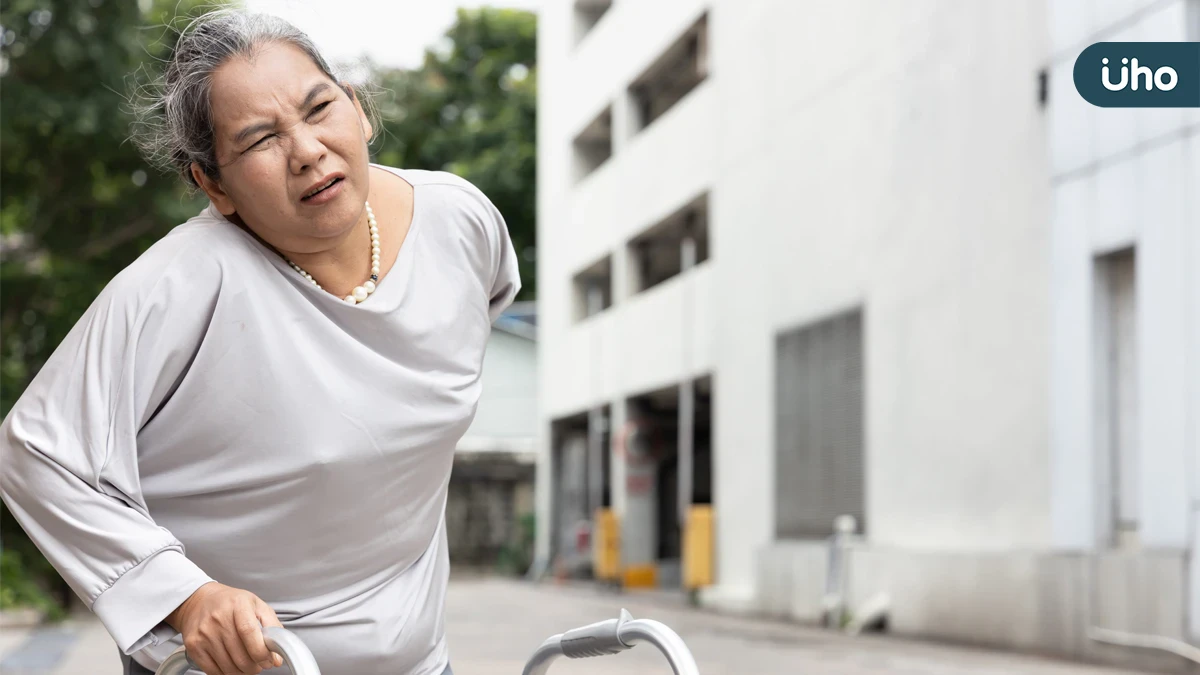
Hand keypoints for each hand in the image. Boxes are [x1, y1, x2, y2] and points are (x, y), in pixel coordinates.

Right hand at [165, 581, 283, 674]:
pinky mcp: (193, 646)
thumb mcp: (257, 606)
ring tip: (247, 664)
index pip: (249, 632)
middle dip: (255, 666)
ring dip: (242, 672)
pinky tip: (232, 665)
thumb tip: (278, 656)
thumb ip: (273, 628)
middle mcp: (219, 618)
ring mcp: (204, 633)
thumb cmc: (231, 604)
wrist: (199, 601)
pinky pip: (213, 671)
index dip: (261, 652)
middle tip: (260, 664)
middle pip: (241, 656)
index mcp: (238, 604)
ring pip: (229, 667)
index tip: (269, 660)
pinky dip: (227, 673)